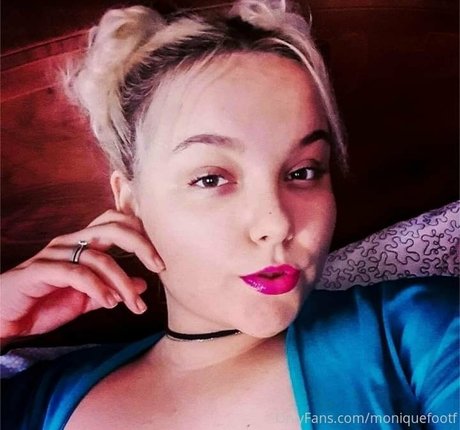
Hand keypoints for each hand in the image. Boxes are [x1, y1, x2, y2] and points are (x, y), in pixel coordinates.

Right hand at [0, 210, 163, 346]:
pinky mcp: (40, 271)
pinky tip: (111, 303)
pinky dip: (97, 288)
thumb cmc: (45, 303)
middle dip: (141, 244)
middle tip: (160, 267)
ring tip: (133, 304)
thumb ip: (113, 288)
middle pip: (113, 227)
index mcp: (83, 243)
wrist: (5, 320)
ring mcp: (54, 254)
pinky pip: (76, 273)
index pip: (118, 222)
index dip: (142, 233)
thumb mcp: (87, 298)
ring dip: (122, 282)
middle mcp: (71, 242)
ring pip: (99, 257)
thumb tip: (144, 283)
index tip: (163, 258)